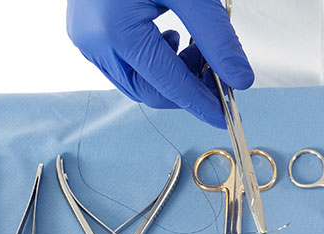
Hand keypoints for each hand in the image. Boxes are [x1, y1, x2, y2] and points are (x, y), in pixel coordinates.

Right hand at [67, 0, 253, 128]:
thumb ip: (216, 37)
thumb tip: (239, 78)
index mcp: (115, 30)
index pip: (167, 84)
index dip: (201, 102)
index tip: (227, 114)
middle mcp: (93, 41)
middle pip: (148, 92)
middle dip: (187, 87)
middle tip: (217, 69)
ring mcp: (84, 40)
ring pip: (134, 83)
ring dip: (169, 75)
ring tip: (194, 49)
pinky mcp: (84, 34)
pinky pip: (121, 66)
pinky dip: (151, 63)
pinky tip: (170, 39)